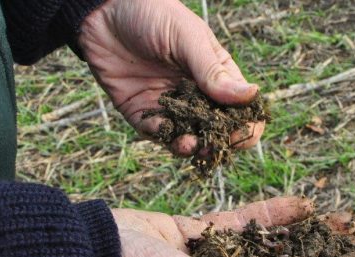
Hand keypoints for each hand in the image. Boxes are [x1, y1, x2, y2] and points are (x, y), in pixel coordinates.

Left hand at [79, 0, 264, 156]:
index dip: (246, 124)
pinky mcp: (143, 113)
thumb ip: (214, 72)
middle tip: (215, 145)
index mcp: (218, 74)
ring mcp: (170, 106)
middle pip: (217, 129)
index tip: (242, 130)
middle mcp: (197, 94)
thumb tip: (252, 96)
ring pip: (189, 137)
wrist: (103, 12)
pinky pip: (158, 133)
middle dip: (219, 142)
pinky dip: (165, 138)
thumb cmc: (153, 14)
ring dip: (193, 146)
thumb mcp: (188, 39)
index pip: (242, 108)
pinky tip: (169, 134)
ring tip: (192, 145)